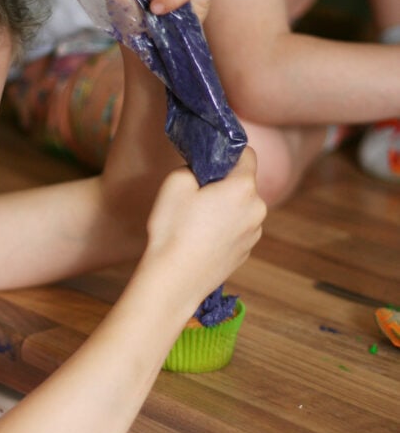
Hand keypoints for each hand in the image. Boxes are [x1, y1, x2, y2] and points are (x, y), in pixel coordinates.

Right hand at [144, 148, 265, 314]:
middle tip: (196, 194)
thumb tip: (202, 171)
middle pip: (244, 184)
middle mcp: (258, 209)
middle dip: (224, 183)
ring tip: (197, 221)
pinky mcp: (246, 253)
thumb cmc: (174, 229)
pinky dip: (225, 228)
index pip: (248, 154)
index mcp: (244, 188)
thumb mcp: (175, 182)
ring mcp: (254, 234)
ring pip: (242, 208)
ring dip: (226, 207)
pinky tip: (201, 239)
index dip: (228, 152)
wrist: (174, 280)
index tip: (209, 160)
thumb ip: (194, 166)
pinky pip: (238, 229)